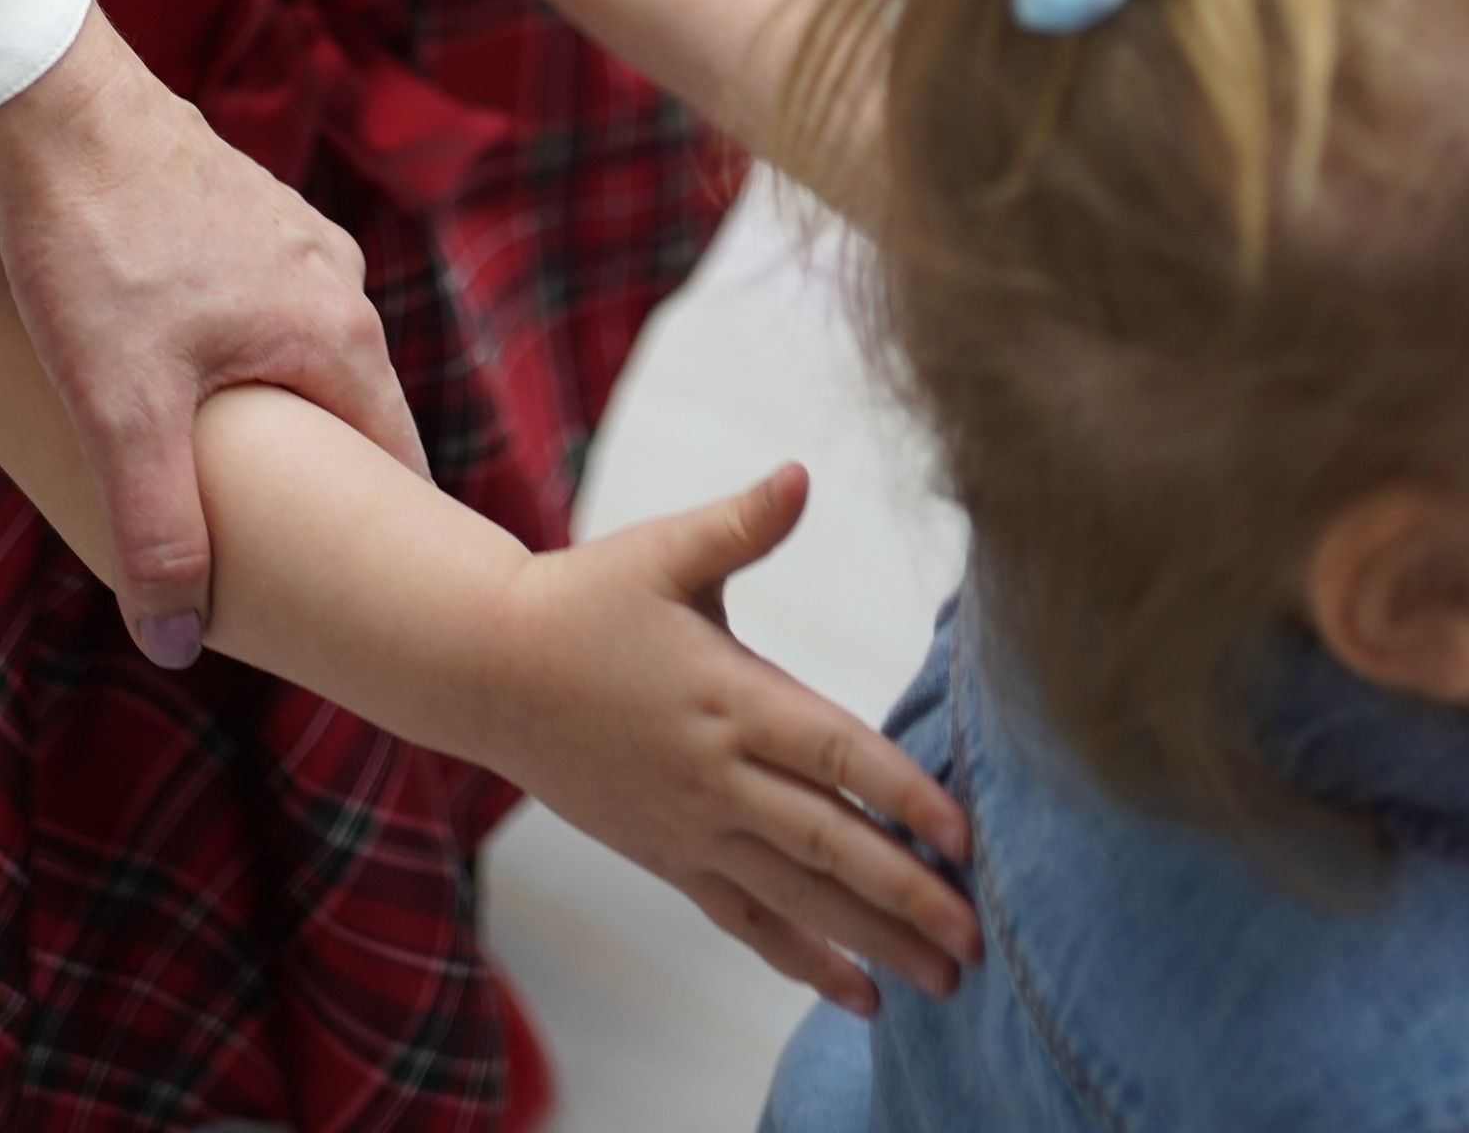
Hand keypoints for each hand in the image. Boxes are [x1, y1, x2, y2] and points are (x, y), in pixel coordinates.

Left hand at [0, 7, 426, 663]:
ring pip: (304, 357)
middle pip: (353, 412)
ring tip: (223, 480)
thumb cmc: (96, 246)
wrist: (55, 105)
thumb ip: (158, 528)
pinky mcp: (243, 212)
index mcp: (338, 332)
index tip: (369, 603)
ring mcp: (293, 237)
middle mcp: (336, 280)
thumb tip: (175, 644)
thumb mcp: (122, 408)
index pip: (398, 463)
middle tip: (285, 563)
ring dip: (276, 417)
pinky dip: (242, 359)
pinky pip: (265, 310)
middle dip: (324, 487)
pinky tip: (180, 381)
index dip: (389, 541)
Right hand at [483, 462, 979, 1014]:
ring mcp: (692, 828)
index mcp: (729, 697)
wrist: (490, 671)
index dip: (901, 795)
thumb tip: (801, 473)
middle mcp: (716, 776)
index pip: (834, 755)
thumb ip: (741, 523)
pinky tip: (859, 995)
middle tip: (978, 939)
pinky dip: (804, 961)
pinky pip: (746, 921)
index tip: (962, 835)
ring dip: (873, 941)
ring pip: (797, 897)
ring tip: (946, 982)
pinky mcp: (670, 858)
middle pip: (828, 845)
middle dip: (906, 894)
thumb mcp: (663, 551)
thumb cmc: (586, 599)